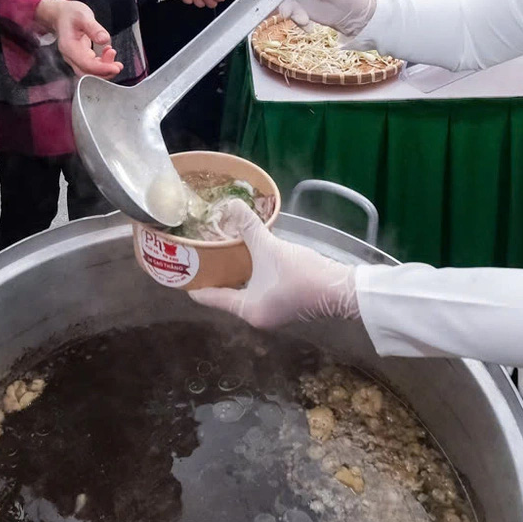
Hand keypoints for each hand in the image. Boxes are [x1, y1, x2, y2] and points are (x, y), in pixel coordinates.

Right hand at [34, 0, 122, 76]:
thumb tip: (104, 39)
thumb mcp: (83, 15)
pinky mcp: (80, 57)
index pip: (86, 64)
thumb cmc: (70, 14)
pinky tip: (108, 52)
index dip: (102, 68)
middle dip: (104, 72)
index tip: (116, 68)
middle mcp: (70, 56)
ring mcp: (74, 58)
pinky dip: (102, 63)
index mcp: (69, 46)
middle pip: (87, 73)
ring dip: (104, 68)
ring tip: (113, 54)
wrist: (61, 14)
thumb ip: (93, 28)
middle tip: (118, 65)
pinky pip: (91, 66)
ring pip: (90, 72)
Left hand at [189, 202, 359, 328]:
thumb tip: (230, 205)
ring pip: (244, 293)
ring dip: (236, 275)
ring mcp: (274, 314)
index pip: (211, 299)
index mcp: (247, 310)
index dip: (194, 284)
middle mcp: (257, 317)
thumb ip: (248, 227)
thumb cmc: (300, 274)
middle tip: (202, 255)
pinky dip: (251, 277)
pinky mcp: (287, 307)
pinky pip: (260, 291)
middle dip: (216, 276)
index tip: (181, 271)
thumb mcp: (269, 247)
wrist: (341, 288)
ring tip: (223, 253)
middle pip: (227, 296)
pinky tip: (251, 259)